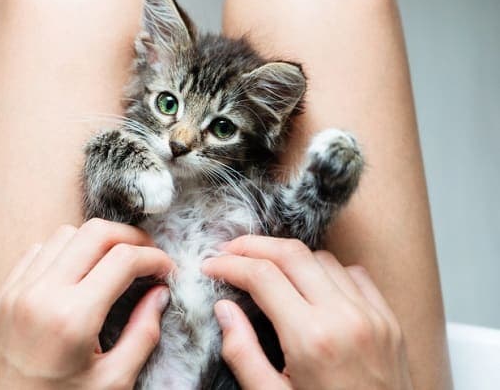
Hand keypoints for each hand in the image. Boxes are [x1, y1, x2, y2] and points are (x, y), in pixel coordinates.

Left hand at [0, 219, 174, 388]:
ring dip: (94, 242)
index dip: (153, 258)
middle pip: (94, 232)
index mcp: (72, 318)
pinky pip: (35, 252)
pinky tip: (76, 274)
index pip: (123, 260)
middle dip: (129, 237)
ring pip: (63, 234)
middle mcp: (40, 295)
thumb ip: (142, 335)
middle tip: (146, 256)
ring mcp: (15, 291)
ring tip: (112, 264)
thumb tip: (159, 295)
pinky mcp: (0, 295)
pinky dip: (62, 252)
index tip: (166, 269)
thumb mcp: (111, 383)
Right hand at [202, 236, 412, 389]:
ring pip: (323, 258)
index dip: (229, 264)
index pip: (262, 276)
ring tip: (264, 266)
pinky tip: (309, 284)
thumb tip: (224, 309)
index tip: (210, 265)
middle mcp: (345, 318)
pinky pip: (355, 275)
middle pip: (292, 253)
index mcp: (311, 339)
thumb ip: (242, 353)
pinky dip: (326, 270)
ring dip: (289, 256)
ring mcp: (372, 316)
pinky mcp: (389, 321)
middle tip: (228, 251)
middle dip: (254, 246)